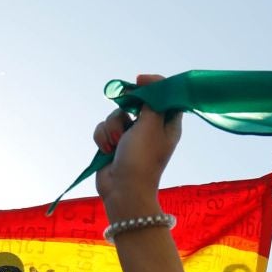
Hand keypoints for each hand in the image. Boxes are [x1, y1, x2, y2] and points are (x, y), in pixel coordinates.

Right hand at [93, 73, 182, 217]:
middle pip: (137, 102)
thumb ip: (151, 101)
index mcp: (167, 124)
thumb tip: (146, 84)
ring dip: (112, 127)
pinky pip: (105, 128)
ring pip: (116, 115)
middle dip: (125, 108)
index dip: (154, 85)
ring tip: (116, 143)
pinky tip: (106, 150)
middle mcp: (150, 128)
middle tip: (125, 113)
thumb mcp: (151, 124)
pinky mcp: (115, 144)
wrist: (123, 190)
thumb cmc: (142, 158)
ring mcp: (131, 136)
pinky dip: (103, 137)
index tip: (139, 81)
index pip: (165, 95)